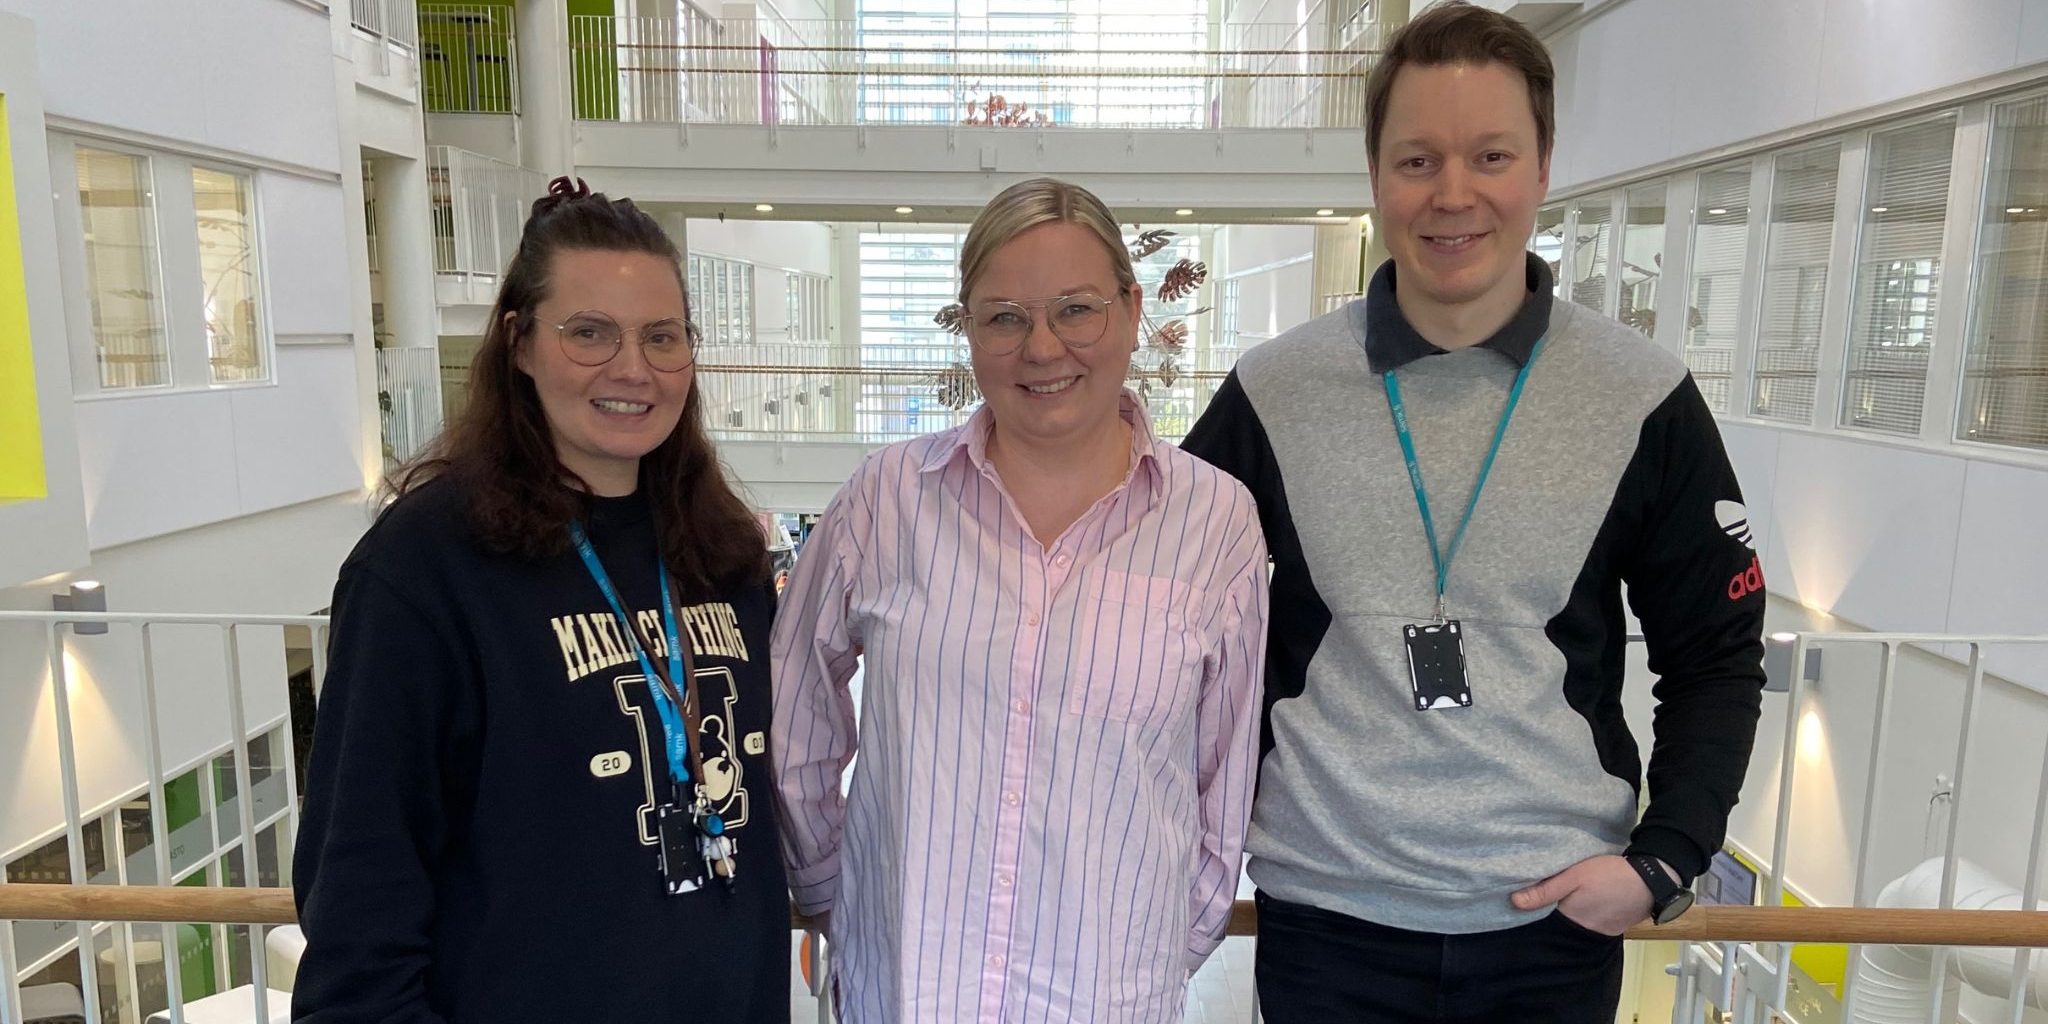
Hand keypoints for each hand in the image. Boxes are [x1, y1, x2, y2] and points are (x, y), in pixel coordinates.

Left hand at [1509, 854, 1673, 935]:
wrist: (1651, 880)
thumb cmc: (1610, 875)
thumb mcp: (1573, 876)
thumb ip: (1545, 890)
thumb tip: (1514, 902)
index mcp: (1570, 920)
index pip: (1543, 920)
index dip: (1533, 910)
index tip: (1521, 898)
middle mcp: (1583, 932)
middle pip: (1559, 924)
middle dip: (1550, 912)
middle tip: (1543, 893)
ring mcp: (1600, 932)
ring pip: (1575, 924)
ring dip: (1569, 913)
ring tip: (1567, 896)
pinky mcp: (1612, 928)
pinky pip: (1591, 923)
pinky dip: (1586, 914)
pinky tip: (1586, 901)